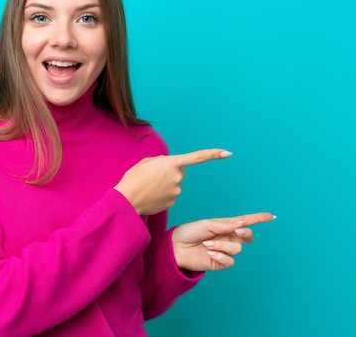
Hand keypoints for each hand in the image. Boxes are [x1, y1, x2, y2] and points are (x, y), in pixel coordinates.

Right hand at [114, 149, 231, 214]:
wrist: (127, 199)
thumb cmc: (134, 178)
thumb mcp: (146, 162)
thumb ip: (162, 162)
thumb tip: (169, 168)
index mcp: (171, 163)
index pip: (197, 157)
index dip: (213, 154)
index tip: (228, 153)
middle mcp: (177, 177)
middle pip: (179, 172)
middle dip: (170, 173)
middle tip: (153, 177)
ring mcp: (176, 191)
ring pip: (174, 184)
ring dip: (165, 184)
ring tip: (149, 187)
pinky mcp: (173, 202)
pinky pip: (170, 195)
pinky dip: (162, 195)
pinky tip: (151, 195)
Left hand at [171, 213, 274, 271]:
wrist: (176, 247)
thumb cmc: (190, 232)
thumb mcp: (207, 224)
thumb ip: (225, 225)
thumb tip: (243, 223)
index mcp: (225, 226)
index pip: (245, 222)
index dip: (258, 219)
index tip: (271, 217)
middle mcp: (227, 238)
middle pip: (248, 237)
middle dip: (245, 234)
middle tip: (237, 231)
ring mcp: (224, 251)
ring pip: (237, 249)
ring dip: (222, 246)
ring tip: (207, 245)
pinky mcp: (220, 263)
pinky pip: (229, 261)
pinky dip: (220, 256)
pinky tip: (209, 253)